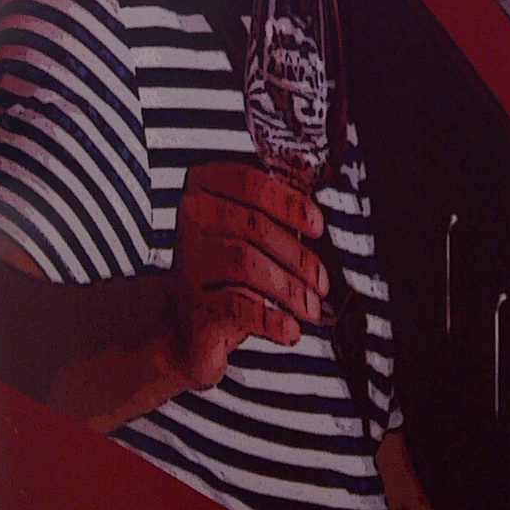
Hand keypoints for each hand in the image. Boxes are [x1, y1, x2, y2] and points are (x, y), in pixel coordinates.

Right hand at [166, 163, 326, 390]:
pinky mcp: (192, 305)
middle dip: (298, 256)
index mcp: (203, 188)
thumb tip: (316, 216)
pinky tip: (290, 329)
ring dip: (290, 288)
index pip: (247, 181)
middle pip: (253, 226)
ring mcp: (187, 262)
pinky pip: (238, 306)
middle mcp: (190, 219)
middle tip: (321, 280)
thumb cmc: (225, 270)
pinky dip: (272, 320)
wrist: (187, 325)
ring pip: (246, 263)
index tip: (317, 225)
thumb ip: (273, 214)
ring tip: (310, 306)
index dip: (288, 201)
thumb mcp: (245, 233)